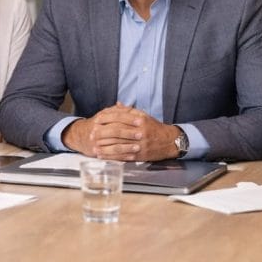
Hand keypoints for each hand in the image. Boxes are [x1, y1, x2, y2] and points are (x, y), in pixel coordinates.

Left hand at [63, 102, 178, 160]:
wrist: (169, 142)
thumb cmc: (154, 128)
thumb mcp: (144, 116)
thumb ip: (129, 111)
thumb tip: (116, 105)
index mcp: (140, 120)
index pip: (119, 118)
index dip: (106, 119)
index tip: (96, 120)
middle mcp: (140, 132)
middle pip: (117, 131)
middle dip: (102, 133)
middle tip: (91, 134)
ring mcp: (139, 145)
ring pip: (118, 145)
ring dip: (104, 146)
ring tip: (94, 146)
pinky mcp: (139, 156)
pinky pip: (122, 156)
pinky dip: (111, 157)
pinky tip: (102, 156)